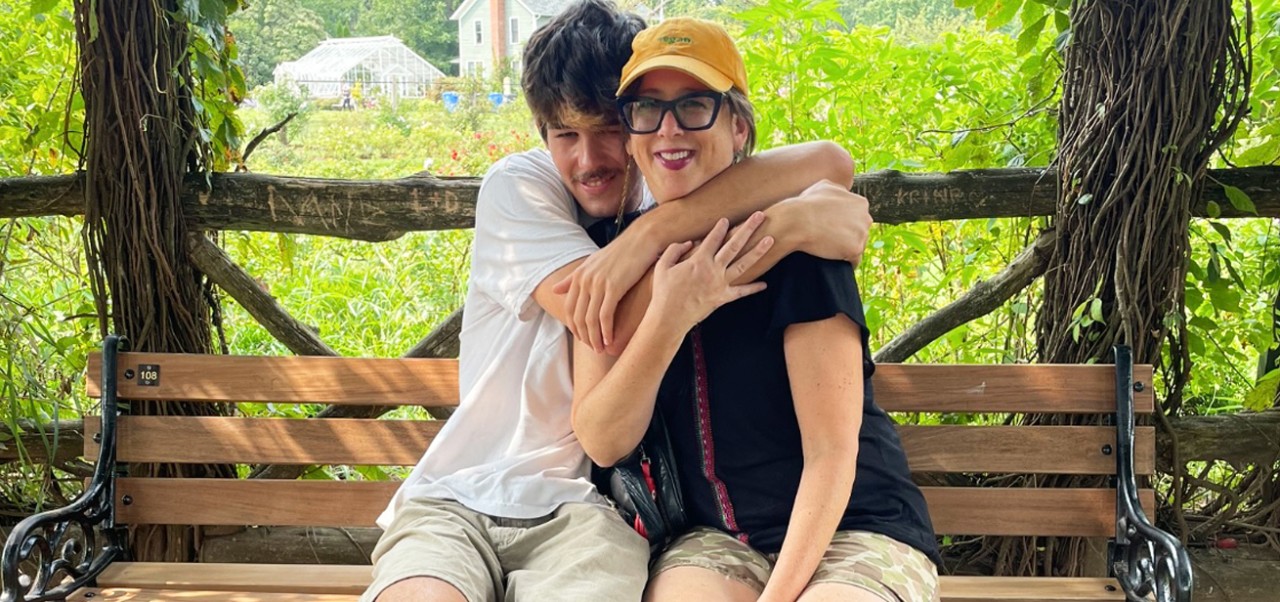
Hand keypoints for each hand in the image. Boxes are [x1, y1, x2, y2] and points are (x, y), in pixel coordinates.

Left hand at [552, 233, 656, 352]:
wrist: (641, 240)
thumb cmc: (620, 252)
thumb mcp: (592, 263)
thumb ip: (572, 278)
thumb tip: (554, 289)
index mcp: (578, 276)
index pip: (570, 309)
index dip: (575, 328)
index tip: (583, 339)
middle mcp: (585, 280)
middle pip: (578, 317)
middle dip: (584, 336)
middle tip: (593, 349)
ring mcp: (598, 284)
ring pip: (591, 319)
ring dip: (594, 338)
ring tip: (601, 349)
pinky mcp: (614, 287)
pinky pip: (605, 316)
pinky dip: (606, 331)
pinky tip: (610, 340)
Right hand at [651, 215, 772, 330]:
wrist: (670, 318)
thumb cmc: (664, 292)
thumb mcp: (663, 266)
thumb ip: (675, 250)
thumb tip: (689, 243)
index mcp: (698, 260)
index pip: (713, 238)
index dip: (720, 227)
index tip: (727, 219)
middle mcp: (713, 269)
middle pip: (734, 245)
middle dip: (748, 229)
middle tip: (760, 216)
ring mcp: (720, 283)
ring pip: (743, 264)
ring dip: (758, 251)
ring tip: (770, 239)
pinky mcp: (723, 297)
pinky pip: (741, 292)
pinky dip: (753, 288)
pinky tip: (764, 284)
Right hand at [781, 179, 871, 265]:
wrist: (797, 221)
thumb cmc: (806, 204)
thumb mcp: (824, 187)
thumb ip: (838, 191)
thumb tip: (842, 194)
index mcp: (860, 203)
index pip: (858, 217)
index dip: (844, 223)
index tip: (832, 228)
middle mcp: (865, 217)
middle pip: (861, 231)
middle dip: (848, 235)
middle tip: (830, 239)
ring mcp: (862, 234)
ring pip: (858, 245)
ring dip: (846, 248)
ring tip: (829, 249)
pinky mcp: (855, 249)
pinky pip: (854, 260)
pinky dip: (844, 261)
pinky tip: (834, 260)